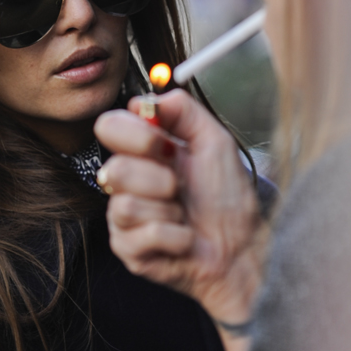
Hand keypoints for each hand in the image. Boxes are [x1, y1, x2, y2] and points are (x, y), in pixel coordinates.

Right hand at [95, 91, 268, 350]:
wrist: (242, 246)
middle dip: (159, 180)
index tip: (166, 146)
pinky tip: (184, 238)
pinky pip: (141, 235)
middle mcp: (126, 183)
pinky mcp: (127, 250)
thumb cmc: (228, 198)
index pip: (108, 127)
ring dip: (169, 211)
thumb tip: (146, 100)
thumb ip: (183, 111)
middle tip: (180, 188)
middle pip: (114, 170)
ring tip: (184, 215)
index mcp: (142, 152)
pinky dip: (174, 236)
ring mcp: (123, 218)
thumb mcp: (214, 142)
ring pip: (126, 205)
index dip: (135, 135)